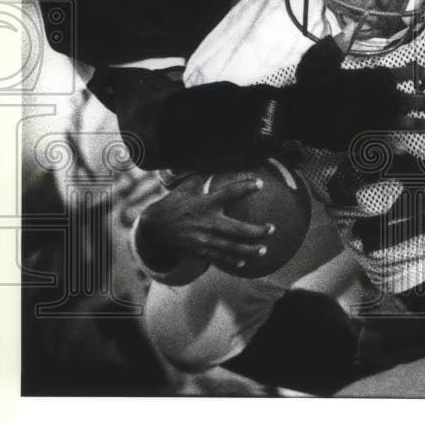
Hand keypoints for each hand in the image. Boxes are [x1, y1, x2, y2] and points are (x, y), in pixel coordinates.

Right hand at [135, 172, 273, 272]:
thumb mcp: (184, 189)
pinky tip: (244, 262)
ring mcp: (204, 240)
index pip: (229, 194)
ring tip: (263, 250)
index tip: (259, 183)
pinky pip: (219, 259)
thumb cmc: (172, 205)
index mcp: (205, 204)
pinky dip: (232, 262)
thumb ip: (200, 177)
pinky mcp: (199, 252)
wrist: (153, 230)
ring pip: (232, 248)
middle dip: (256, 231)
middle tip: (271, 229)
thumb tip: (212, 161)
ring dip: (249, 250)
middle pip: (237, 230)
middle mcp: (206, 223)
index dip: (245, 187)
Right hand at [282, 36, 424, 148]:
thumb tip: (350, 27)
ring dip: (421, 125)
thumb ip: (339, 44)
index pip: (400, 72)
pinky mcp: (362, 138)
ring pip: (402, 123)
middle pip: (410, 99)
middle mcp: (376, 99)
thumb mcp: (323, 58)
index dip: (416, 71)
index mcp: (370, 78)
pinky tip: (404, 148)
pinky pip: (383, 142)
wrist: (297, 112)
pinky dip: (393, 145)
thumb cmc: (309, 83)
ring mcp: (371, 121)